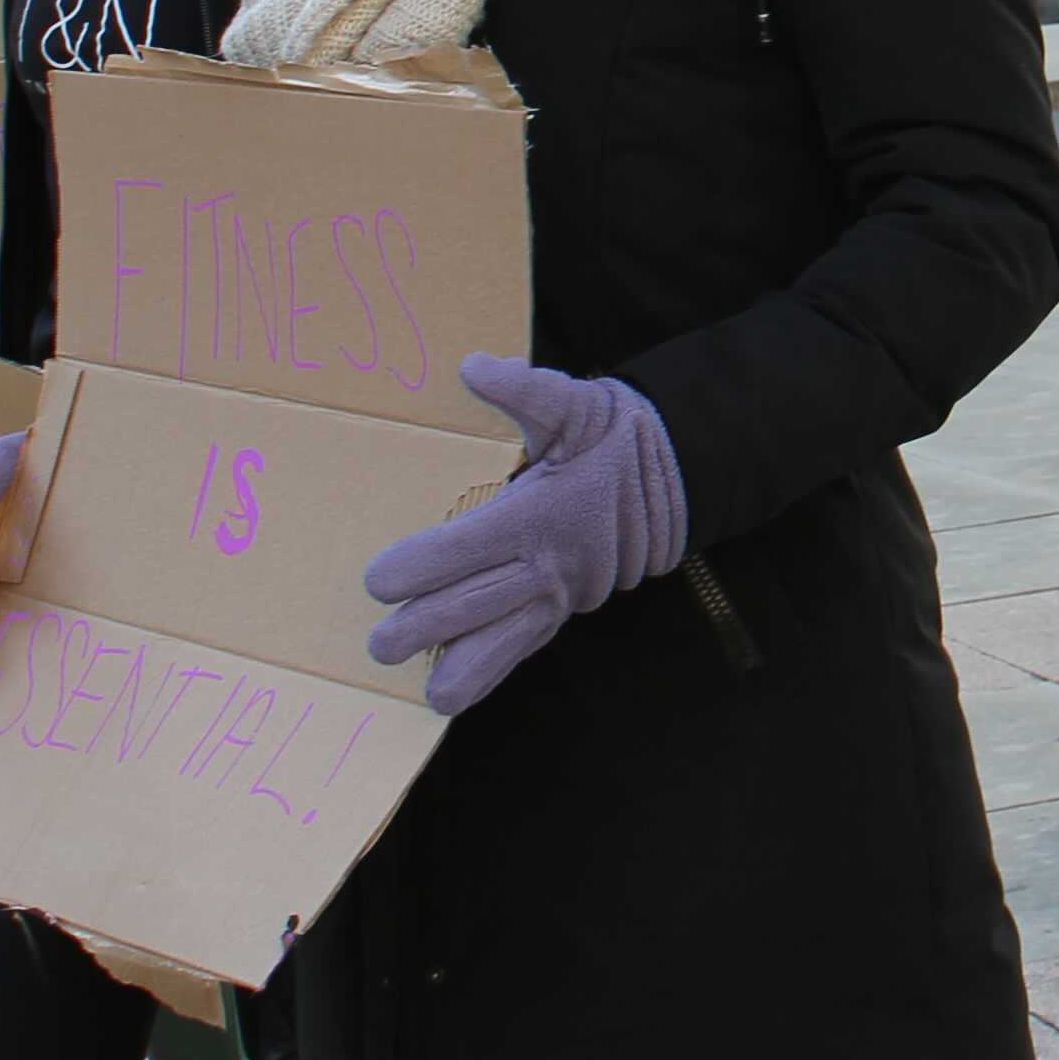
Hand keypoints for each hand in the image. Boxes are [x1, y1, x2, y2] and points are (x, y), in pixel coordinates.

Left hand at [362, 357, 690, 717]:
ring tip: (429, 693)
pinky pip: (526, 644)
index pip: (474, 546)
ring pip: (509, 639)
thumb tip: (474, 366)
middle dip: (428, 627)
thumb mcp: (573, 401)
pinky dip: (493, 670)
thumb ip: (523, 389)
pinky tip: (456, 693)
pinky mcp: (566, 607)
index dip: (426, 566)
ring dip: (466, 666)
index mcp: (541, 512)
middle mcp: (551, 561)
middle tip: (379, 644)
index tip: (379, 581)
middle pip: (481, 602)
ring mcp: (562, 592)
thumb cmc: (613, 435)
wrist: (678, 475)